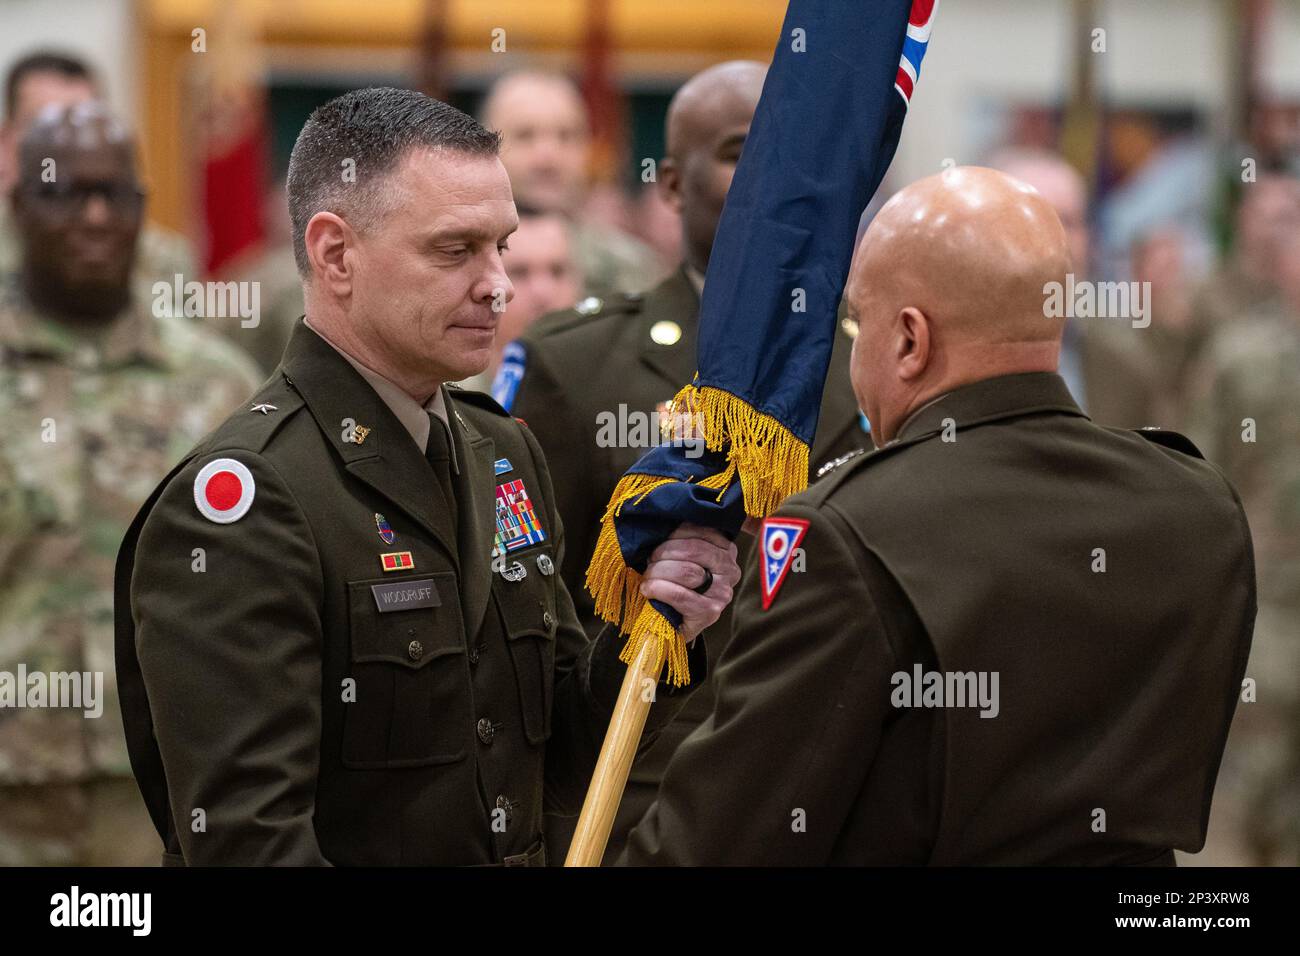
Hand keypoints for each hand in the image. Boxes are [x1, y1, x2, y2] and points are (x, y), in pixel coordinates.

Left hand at [639, 523, 741, 641]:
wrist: (669, 625)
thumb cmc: (673, 583)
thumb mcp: (681, 556)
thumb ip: (681, 539)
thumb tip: (665, 520)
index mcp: (726, 550)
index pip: (702, 530)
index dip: (675, 532)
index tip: (658, 540)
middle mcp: (731, 570)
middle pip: (694, 549)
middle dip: (664, 552)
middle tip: (648, 560)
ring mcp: (723, 593)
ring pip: (687, 571)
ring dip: (658, 571)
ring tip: (647, 576)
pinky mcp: (710, 613)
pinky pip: (680, 594)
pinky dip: (658, 589)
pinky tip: (648, 589)